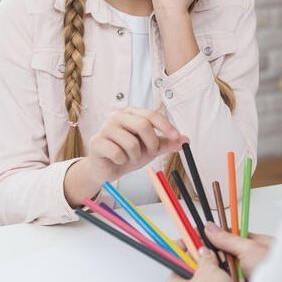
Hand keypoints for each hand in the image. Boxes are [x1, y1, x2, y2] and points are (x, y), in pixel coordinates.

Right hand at [64, 108, 185, 206]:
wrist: (108, 169)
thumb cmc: (129, 154)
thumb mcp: (151, 148)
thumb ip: (167, 143)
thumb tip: (185, 140)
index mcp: (132, 113)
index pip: (151, 115)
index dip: (165, 126)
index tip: (176, 137)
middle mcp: (118, 116)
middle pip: (142, 125)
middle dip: (151, 144)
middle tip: (150, 153)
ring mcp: (106, 127)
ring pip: (131, 142)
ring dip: (136, 156)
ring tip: (130, 158)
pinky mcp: (96, 142)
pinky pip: (117, 153)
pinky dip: (122, 161)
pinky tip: (118, 160)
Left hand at [164, 248, 236, 281]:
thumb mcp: (208, 270)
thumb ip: (206, 258)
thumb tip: (205, 252)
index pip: (176, 260)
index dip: (187, 247)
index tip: (194, 238)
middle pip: (192, 272)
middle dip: (205, 264)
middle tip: (214, 256)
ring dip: (216, 278)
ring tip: (225, 272)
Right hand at [204, 222, 272, 277]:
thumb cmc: (278, 269)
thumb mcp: (249, 249)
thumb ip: (228, 238)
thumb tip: (211, 227)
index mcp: (260, 244)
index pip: (233, 238)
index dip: (219, 239)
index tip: (203, 240)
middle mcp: (259, 261)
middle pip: (231, 258)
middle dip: (224, 264)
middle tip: (220, 266)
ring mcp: (257, 278)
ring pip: (233, 276)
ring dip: (229, 280)